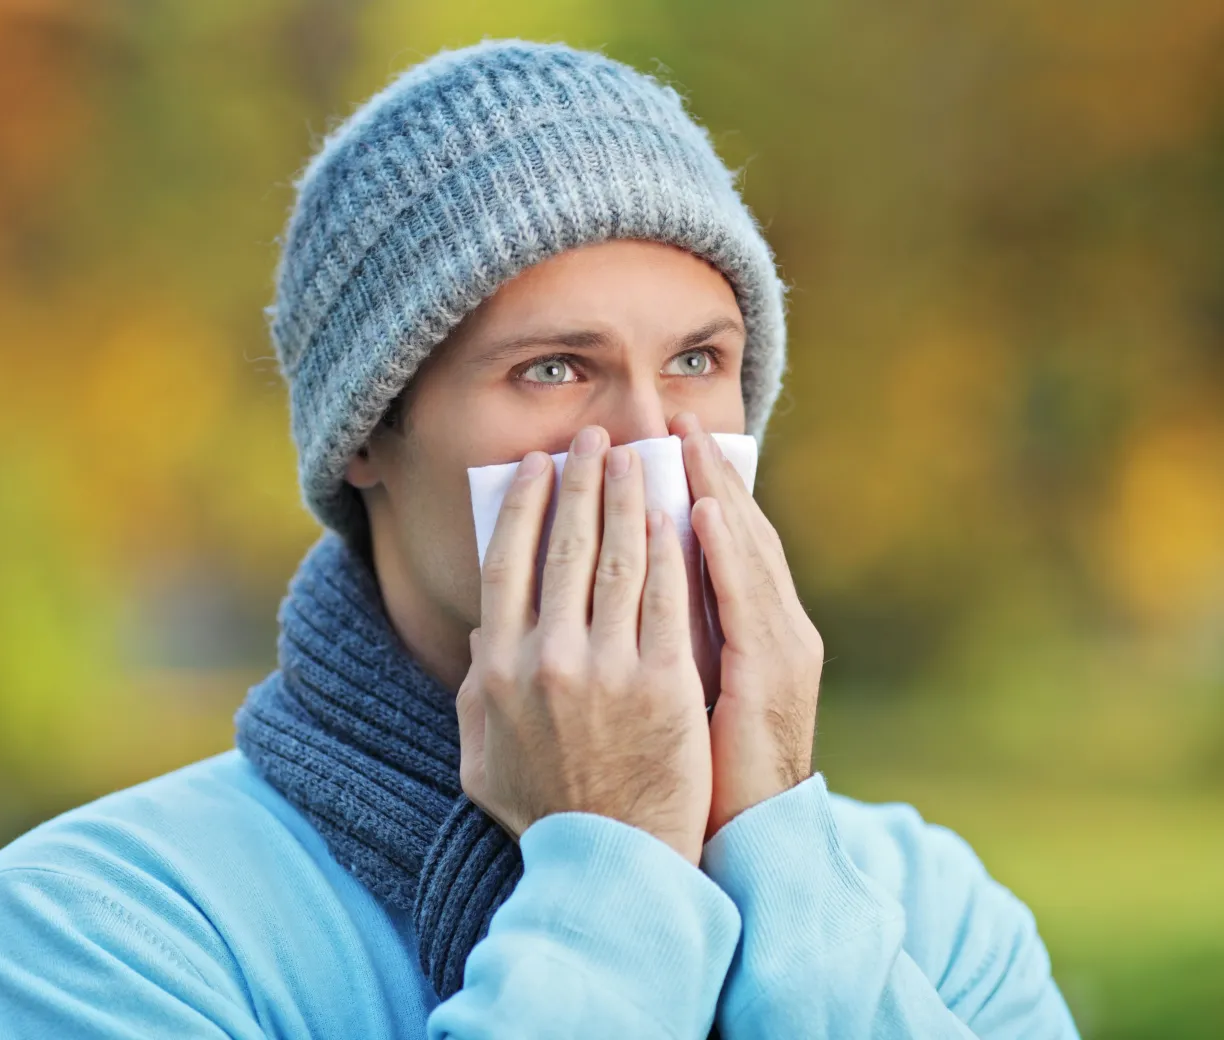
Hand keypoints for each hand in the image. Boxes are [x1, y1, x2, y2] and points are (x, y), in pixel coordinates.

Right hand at [457, 425, 713, 864]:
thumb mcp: (483, 756)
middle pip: (565, 547)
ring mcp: (610, 669)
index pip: (508, 562)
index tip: (539, 466)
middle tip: (596, 438)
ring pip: (619, 560)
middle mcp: (549, 658)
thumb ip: (478, 691)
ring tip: (638, 457)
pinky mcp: (667, 685)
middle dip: (582, 481)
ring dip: (629, 498)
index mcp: (501, 667)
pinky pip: (669, 599)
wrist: (611, 864)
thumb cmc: (544, 811)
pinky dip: (672, 549)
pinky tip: (677, 513)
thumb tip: (484, 635)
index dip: (524, 504)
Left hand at [670, 412, 824, 839]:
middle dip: (707, 472)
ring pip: (748, 551)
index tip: (660, 442)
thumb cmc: (700, 773)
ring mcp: (780, 647)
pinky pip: (746, 602)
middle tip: (675, 416)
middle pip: (738, 532)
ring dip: (718, 491)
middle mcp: (775, 626)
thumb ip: (655, 642)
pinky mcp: (774, 675)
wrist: (745, 841)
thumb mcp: (681, 696)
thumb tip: (596, 601)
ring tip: (688, 440)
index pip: (717, 544)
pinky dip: (728, 553)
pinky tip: (706, 512)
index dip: (692, 489)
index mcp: (752, 630)